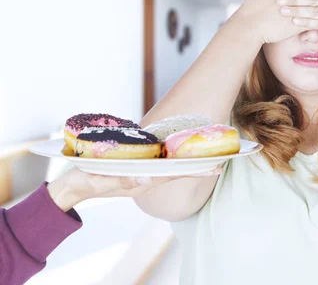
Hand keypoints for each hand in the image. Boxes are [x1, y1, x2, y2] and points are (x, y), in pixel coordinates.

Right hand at [47, 167, 222, 211]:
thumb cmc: (86, 182)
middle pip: (178, 172)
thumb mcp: (101, 180)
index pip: (174, 175)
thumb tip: (144, 177)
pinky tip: (180, 155)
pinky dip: (172, 160)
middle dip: (198, 167)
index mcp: (142, 181)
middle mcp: (146, 178)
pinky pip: (158, 165)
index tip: (215, 167)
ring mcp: (141, 175)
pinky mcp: (135, 169)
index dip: (195, 171)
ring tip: (207, 156)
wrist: (73, 187)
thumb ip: (121, 180)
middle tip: (221, 161)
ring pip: (170, 168)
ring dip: (188, 163)